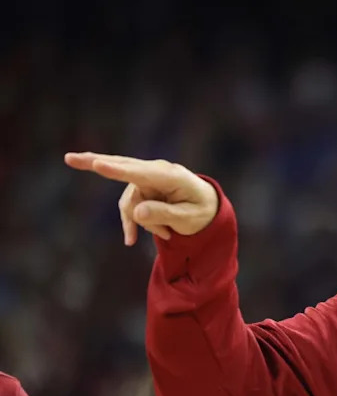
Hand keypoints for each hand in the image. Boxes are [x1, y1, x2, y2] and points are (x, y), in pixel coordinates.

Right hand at [64, 152, 218, 245]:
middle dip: (95, 163)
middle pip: (121, 167)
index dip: (118, 170)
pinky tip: (146, 237)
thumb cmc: (201, 212)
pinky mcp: (142, 187)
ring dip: (143, 223)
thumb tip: (137, 213)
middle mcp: (157, 171)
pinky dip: (139, 222)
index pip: (140, 173)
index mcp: (173, 176)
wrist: (208, 209)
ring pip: (129, 203)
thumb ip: (164, 215)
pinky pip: (131, 207)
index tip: (98, 164)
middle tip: (68, 158)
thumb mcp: (188, 219)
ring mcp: (147, 178)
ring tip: (169, 234)